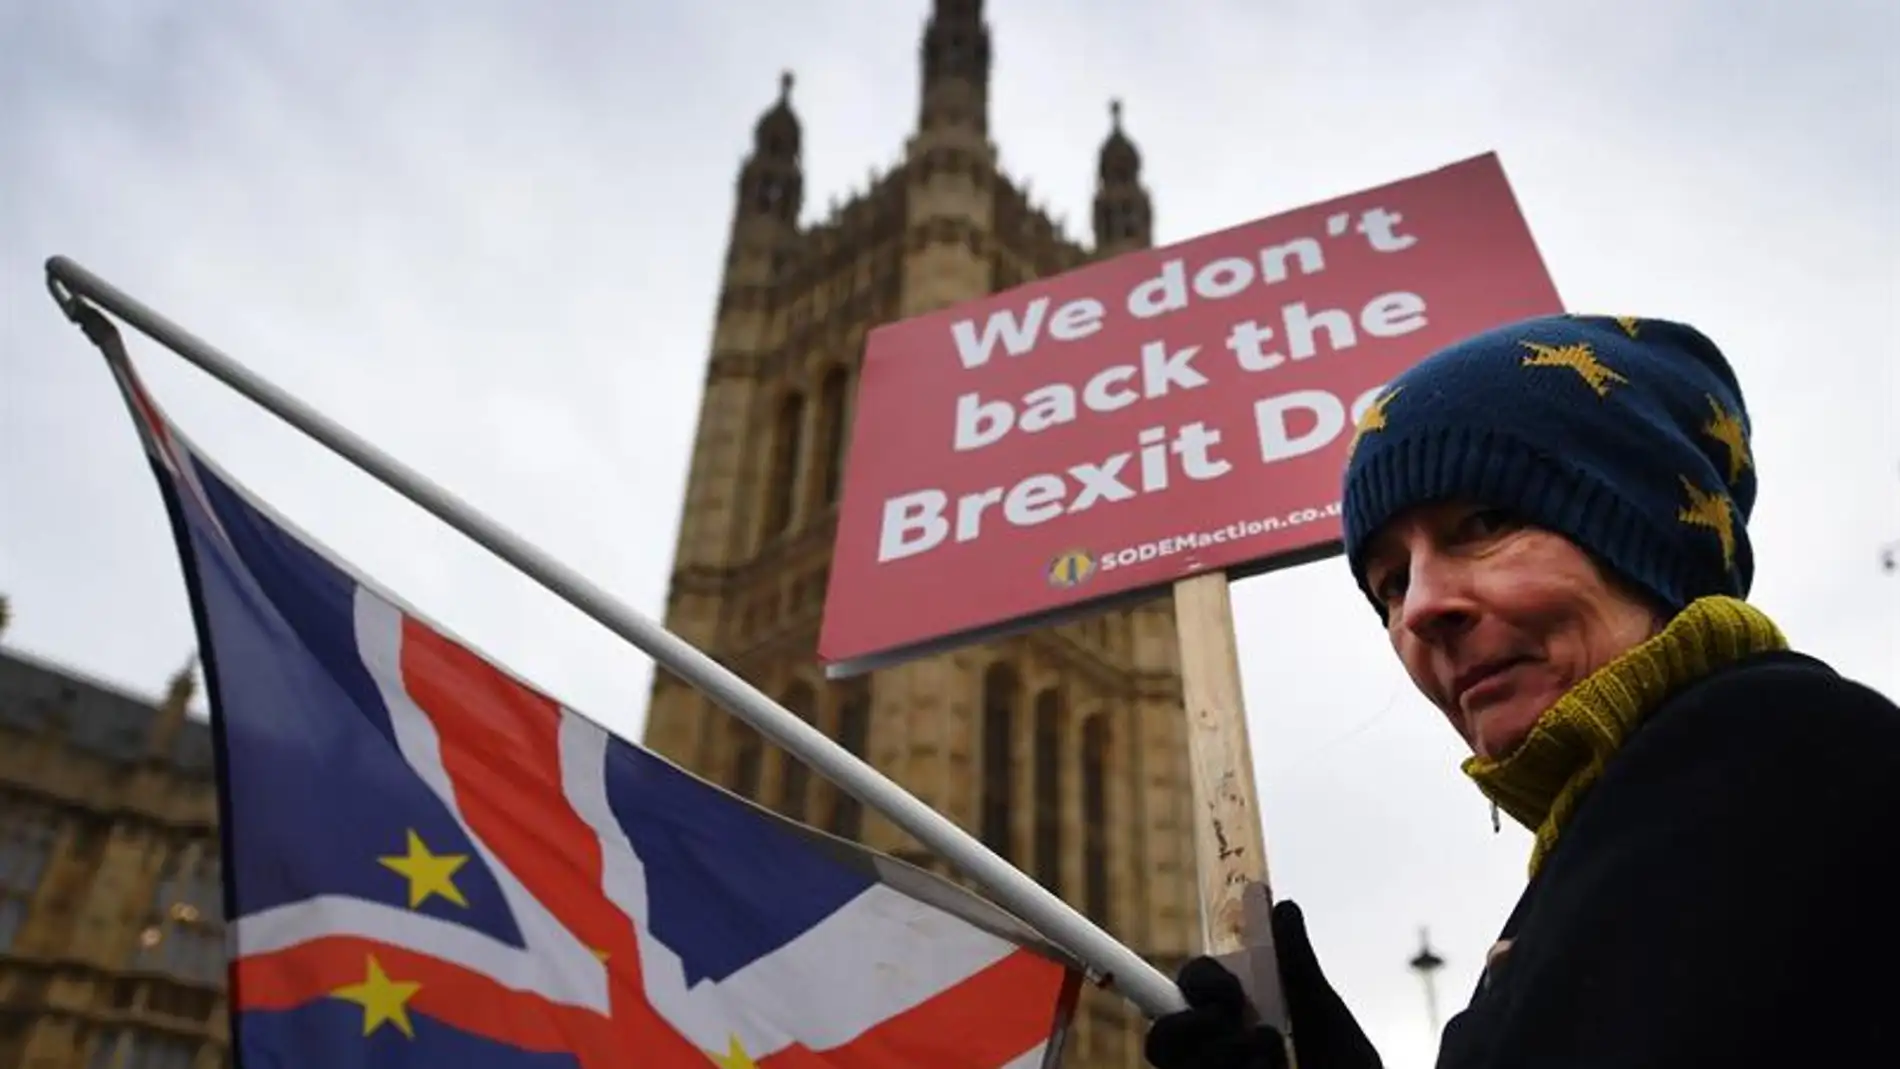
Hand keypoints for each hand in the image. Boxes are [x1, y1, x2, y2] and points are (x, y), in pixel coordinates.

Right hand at [1144, 901, 1381, 1068]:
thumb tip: (1285, 906)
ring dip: (1231, 1058)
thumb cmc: (1338, 1058)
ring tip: (1275, 1062)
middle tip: (1248, 1033)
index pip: (1191, 985)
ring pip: (1188, 1064)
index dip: (1197, 983)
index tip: (1229, 993)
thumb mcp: (1320, 1010)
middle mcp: (1213, 1046)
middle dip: (1194, 1028)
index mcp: (1232, 1010)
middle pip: (1165, 1034)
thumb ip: (1297, 963)